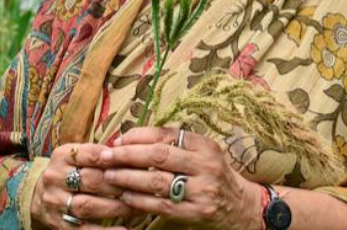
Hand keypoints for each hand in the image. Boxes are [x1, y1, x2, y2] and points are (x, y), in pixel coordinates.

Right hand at [30, 143, 133, 228]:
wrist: (37, 193)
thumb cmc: (68, 169)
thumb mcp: (76, 155)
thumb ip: (98, 153)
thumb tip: (129, 151)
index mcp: (62, 156)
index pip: (88, 154)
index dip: (110, 158)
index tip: (131, 161)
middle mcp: (55, 178)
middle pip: (90, 180)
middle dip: (118, 184)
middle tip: (141, 186)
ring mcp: (55, 202)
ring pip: (87, 205)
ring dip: (114, 207)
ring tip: (136, 207)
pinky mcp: (58, 224)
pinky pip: (82, 229)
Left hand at [99, 127, 262, 229]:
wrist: (241, 207)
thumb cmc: (213, 175)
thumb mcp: (202, 153)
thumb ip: (175, 145)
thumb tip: (130, 139)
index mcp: (204, 145)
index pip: (166, 134)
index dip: (138, 136)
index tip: (117, 139)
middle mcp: (205, 165)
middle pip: (159, 155)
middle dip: (127, 155)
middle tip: (105, 156)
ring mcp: (202, 190)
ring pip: (157, 181)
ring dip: (128, 178)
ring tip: (109, 175)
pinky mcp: (197, 213)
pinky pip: (162, 205)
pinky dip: (140, 200)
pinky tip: (125, 196)